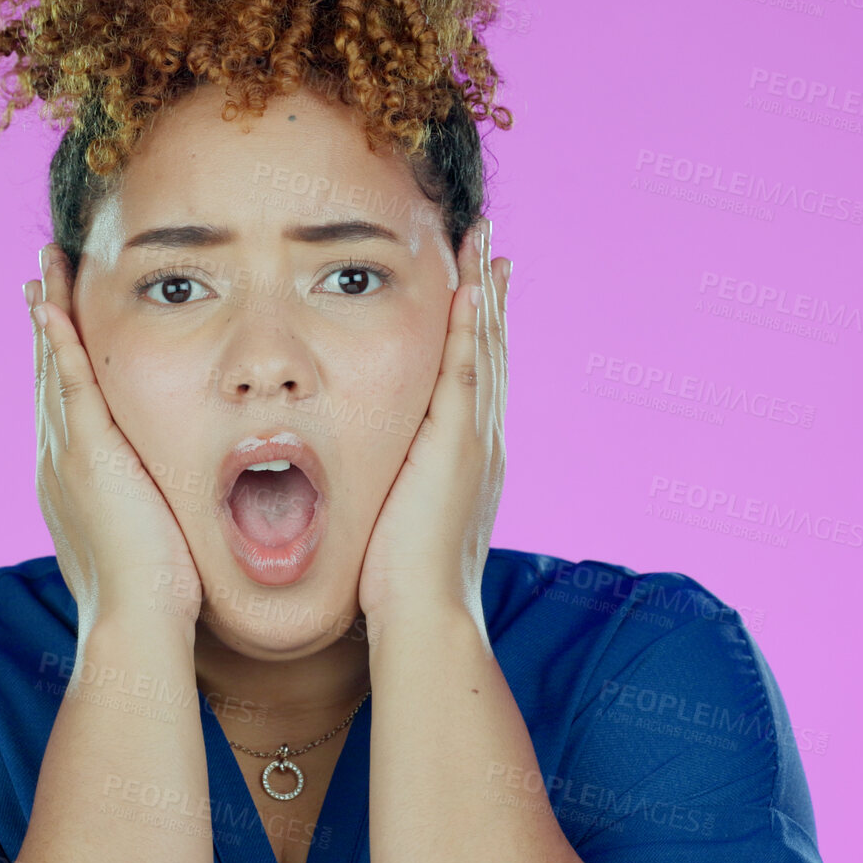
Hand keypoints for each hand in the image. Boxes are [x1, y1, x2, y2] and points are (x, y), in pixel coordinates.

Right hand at [28, 245, 203, 637]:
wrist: (137, 623)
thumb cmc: (158, 597)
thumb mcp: (153, 537)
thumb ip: (157, 508)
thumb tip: (181, 504)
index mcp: (75, 480)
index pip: (66, 404)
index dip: (61, 360)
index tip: (59, 323)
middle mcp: (59, 461)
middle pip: (50, 376)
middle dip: (47, 325)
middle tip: (40, 279)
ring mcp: (67, 456)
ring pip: (53, 369)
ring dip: (48, 315)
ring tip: (44, 269)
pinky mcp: (85, 454)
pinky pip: (66, 383)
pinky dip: (56, 340)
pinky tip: (51, 303)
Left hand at [356, 218, 510, 631]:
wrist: (424, 615)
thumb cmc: (399, 584)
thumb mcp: (396, 518)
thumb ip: (391, 487)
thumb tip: (370, 478)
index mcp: (466, 458)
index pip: (474, 377)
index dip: (477, 331)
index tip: (476, 287)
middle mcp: (482, 442)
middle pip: (491, 352)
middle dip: (491, 298)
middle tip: (492, 247)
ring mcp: (475, 441)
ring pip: (487, 352)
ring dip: (486, 296)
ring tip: (486, 246)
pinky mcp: (459, 446)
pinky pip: (469, 374)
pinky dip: (474, 330)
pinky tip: (471, 290)